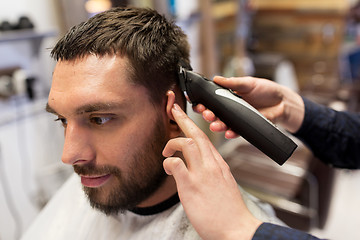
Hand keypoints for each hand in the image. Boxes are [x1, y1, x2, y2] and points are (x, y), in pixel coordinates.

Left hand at [163, 103, 261, 239]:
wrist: (237, 230)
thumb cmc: (229, 211)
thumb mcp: (224, 184)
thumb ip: (212, 172)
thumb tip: (198, 166)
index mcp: (219, 164)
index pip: (205, 138)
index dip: (192, 125)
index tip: (184, 116)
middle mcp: (211, 165)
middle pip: (196, 133)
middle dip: (182, 119)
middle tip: (173, 109)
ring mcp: (202, 174)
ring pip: (186, 143)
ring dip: (172, 143)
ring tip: (167, 151)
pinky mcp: (191, 185)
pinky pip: (175, 163)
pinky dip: (168, 162)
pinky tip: (168, 169)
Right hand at [193, 76, 304, 136]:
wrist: (282, 103)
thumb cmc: (266, 90)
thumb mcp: (248, 83)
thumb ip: (232, 83)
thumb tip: (216, 78)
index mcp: (227, 97)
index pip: (210, 100)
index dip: (201, 101)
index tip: (194, 101)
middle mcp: (229, 109)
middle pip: (213, 113)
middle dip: (206, 114)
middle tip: (206, 113)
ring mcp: (236, 119)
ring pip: (222, 124)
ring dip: (216, 125)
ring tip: (214, 125)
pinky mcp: (244, 127)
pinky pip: (235, 132)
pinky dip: (231, 133)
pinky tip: (228, 133)